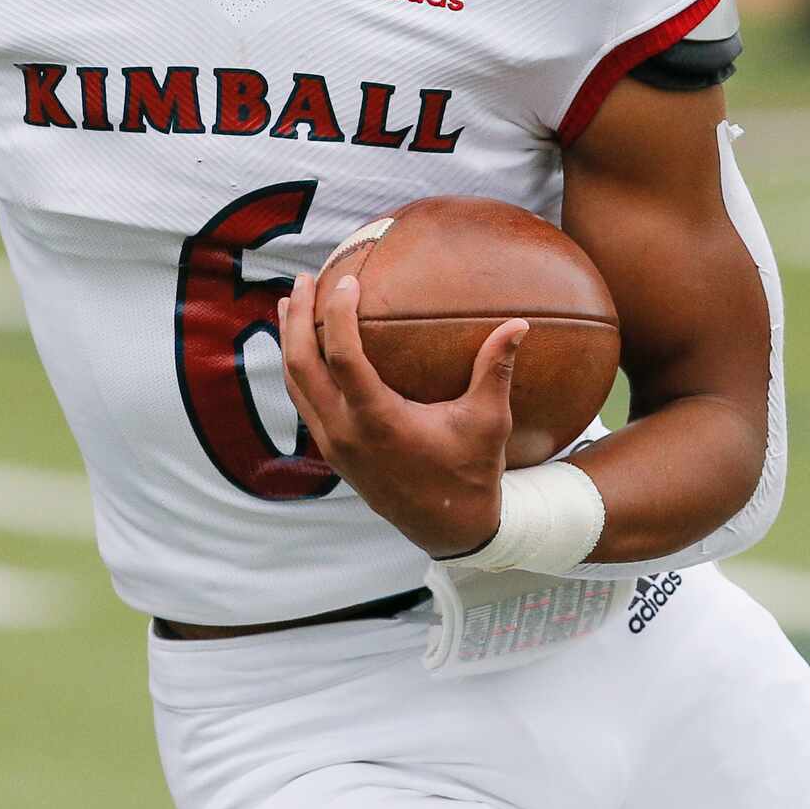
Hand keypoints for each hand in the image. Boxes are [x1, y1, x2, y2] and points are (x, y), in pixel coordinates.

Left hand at [279, 272, 526, 558]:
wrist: (448, 529)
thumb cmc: (471, 473)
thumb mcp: (489, 422)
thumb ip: (496, 370)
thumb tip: (519, 323)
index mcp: (377, 422)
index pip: (342, 358)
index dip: (338, 315)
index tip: (347, 281)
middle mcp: (345, 433)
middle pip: (301, 366)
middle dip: (296, 319)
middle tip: (302, 279)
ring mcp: (334, 445)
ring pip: (295, 385)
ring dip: (289, 341)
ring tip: (291, 303)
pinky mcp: (333, 453)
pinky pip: (303, 401)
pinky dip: (299, 369)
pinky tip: (307, 346)